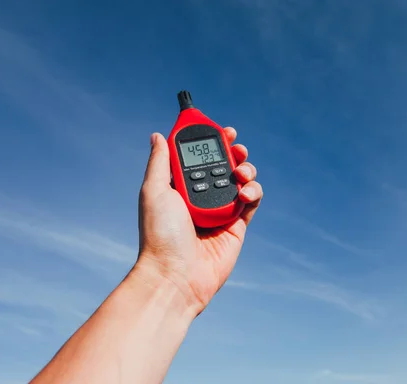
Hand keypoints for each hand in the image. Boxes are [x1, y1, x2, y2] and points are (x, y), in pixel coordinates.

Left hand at [133, 127, 262, 315]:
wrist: (176, 276)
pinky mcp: (237, 226)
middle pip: (224, 165)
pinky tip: (244, 194)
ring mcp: (221, 211)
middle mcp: (201, 197)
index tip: (219, 130)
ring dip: (246, 169)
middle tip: (236, 146)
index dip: (210, 142)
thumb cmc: (159, 235)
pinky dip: (253, 192)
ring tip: (240, 173)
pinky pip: (252, 202)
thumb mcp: (154, 191)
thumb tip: (157, 136)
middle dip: (233, 151)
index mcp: (181, 187)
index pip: (198, 157)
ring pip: (242, 180)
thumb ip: (160, 162)